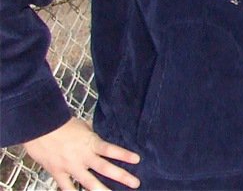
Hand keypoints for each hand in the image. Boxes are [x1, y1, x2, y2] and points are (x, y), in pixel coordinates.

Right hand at [23, 117, 140, 189]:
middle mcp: (83, 156)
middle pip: (106, 168)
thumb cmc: (61, 124)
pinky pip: (67, 187)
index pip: (111, 150)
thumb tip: (99, 138)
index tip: (137, 160)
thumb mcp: (82, 126)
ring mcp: (71, 166)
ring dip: (101, 190)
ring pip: (89, 182)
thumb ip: (92, 136)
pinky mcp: (57, 172)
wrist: (39, 127)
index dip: (124, 155)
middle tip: (135, 183)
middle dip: (122, 176)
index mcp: (91, 142)